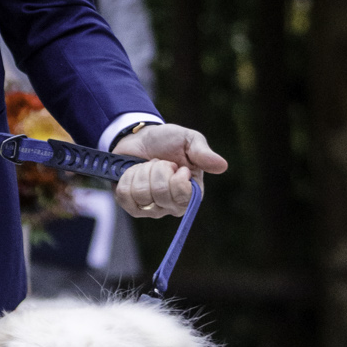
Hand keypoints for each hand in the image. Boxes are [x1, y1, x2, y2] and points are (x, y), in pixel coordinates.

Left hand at [112, 121, 227, 219]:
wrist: (140, 138)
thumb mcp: (188, 140)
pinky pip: (125, 196)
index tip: (178, 166)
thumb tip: (222, 166)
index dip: (176, 178)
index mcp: (192, 193)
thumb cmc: (168, 141)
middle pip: (160, 194)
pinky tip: (134, 172)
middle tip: (160, 162)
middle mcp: (172, 206)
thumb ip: (203, 153)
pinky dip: (127, 177)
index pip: (183, 197)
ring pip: (141, 194)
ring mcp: (151, 209)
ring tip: (147, 166)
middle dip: (157, 169)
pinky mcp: (132, 207)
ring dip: (142, 172)